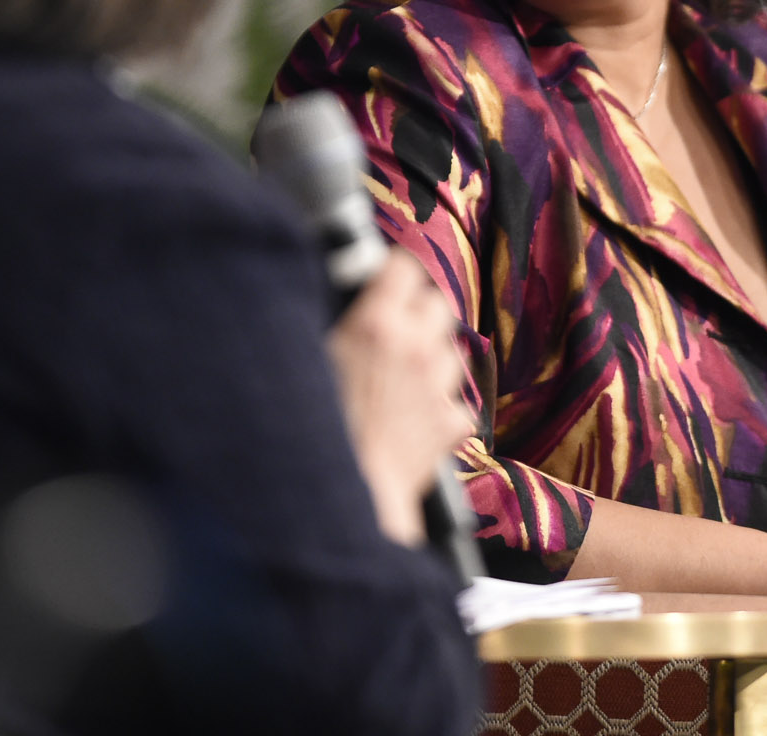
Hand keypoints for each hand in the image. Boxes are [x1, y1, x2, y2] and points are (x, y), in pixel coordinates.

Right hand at [326, 250, 472, 545]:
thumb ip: (332, 325)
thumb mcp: (308, 364)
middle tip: (397, 331)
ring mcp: (437, 384)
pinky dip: (442, 409)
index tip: (385, 282)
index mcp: (375, 324)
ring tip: (403, 380)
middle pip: (437, 303)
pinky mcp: (451, 421)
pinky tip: (416, 420)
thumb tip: (336, 299)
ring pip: (452, 350)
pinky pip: (457, 402)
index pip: (403, 267)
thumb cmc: (312, 433)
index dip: (393, 273)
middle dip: (420, 312)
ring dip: (433, 358)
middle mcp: (414, 346)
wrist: (346, 498)